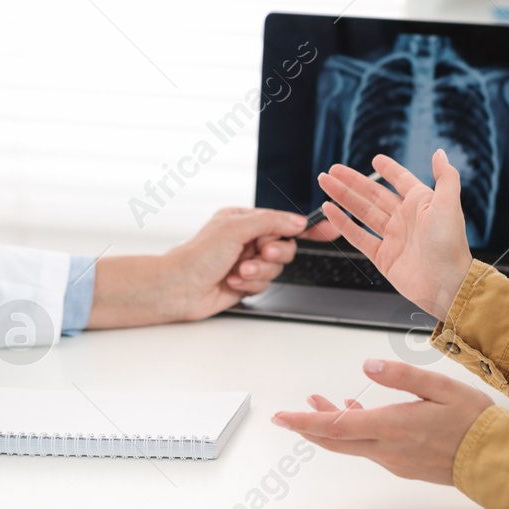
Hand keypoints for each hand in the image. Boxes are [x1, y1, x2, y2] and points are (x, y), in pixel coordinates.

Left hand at [88, 208, 312, 327]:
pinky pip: (265, 285)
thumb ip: (271, 222)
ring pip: (276, 268)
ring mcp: (246, 263)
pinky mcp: (245, 284)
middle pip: (285, 246)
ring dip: (259, 272)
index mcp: (244, 220)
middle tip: (260, 253)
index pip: (282, 220)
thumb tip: (297, 221)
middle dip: (274, 253)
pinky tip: (232, 283)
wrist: (178, 288)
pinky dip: (251, 285)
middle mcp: (246, 240)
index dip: (306, 226)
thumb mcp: (236, 229)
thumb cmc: (197, 255)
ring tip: (238, 272)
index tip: (330, 228)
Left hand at [270, 359, 494, 484]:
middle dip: (309, 425)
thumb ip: (402, 376)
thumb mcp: (440, 387)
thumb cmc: (474, 423)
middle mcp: (388, 449)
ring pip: (352, 444)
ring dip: (333, 426)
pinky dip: (355, 432)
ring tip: (321, 403)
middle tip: (290, 412)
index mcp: (392, 427)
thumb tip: (368, 365)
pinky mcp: (405, 465)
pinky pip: (370, 448)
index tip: (281, 417)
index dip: (304, 422)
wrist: (497, 460)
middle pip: (335, 440)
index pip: (335, 427)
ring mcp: (395, 460)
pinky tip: (358, 415)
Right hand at [317, 150, 472, 319]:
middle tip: (332, 170)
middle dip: (352, 181)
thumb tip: (439, 153)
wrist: (446, 284)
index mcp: (421, 203)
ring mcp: (392, 237)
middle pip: (373, 194)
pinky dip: (342, 223)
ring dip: (342, 197)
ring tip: (325, 183)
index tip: (375, 160)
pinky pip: (358, 236)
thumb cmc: (450, 245)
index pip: (401, 180)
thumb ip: (445, 176)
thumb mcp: (448, 204)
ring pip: (362, 212)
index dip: (389, 170)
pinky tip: (329, 210)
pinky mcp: (382, 256)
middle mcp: (405, 218)